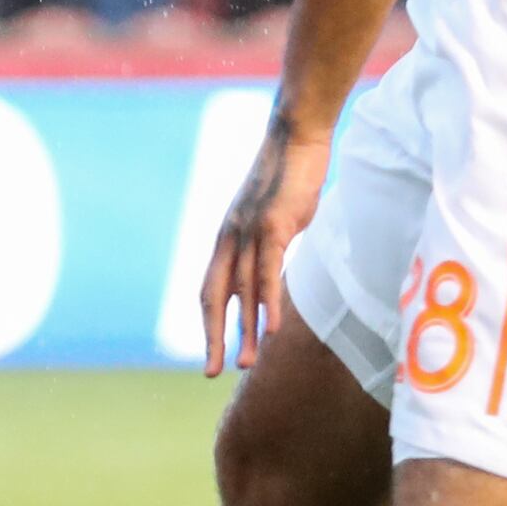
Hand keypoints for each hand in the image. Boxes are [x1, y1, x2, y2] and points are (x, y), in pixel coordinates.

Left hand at [196, 121, 334, 375]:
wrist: (297, 133)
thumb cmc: (291, 173)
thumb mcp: (274, 215)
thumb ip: (269, 243)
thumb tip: (273, 264)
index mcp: (228, 237)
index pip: (210, 288)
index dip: (209, 322)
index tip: (213, 353)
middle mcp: (230, 237)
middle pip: (214, 296)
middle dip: (212, 337)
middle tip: (213, 372)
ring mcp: (250, 230)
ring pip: (242, 290)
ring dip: (244, 330)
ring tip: (248, 362)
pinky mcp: (273, 224)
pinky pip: (267, 271)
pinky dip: (268, 302)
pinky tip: (271, 329)